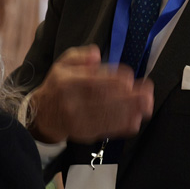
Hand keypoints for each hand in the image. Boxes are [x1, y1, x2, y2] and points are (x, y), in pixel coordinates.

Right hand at [27, 45, 153, 143]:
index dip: (113, 80)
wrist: (41, 115)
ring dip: (130, 112)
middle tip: (148, 94)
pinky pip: (106, 131)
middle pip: (103, 100)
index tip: (130, 77)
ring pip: (107, 117)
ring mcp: (78, 121)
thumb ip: (79, 56)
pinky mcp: (84, 134)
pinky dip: (122, 126)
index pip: (93, 82)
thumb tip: (96, 54)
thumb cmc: (57, 86)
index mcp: (67, 82)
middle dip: (129, 98)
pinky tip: (136, 120)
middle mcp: (72, 103)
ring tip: (147, 106)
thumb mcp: (62, 64)